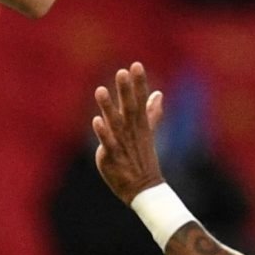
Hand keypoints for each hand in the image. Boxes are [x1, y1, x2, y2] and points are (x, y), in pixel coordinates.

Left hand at [91, 62, 166, 203]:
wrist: (143, 189)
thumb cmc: (142, 158)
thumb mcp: (148, 132)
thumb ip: (152, 112)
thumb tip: (159, 94)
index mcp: (140, 125)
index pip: (141, 101)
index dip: (139, 83)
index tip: (136, 65)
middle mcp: (132, 132)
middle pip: (130, 108)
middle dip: (126, 90)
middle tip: (122, 71)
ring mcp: (122, 144)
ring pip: (116, 124)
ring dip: (108, 107)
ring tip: (100, 90)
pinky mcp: (112, 157)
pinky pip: (108, 144)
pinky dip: (103, 133)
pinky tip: (96, 120)